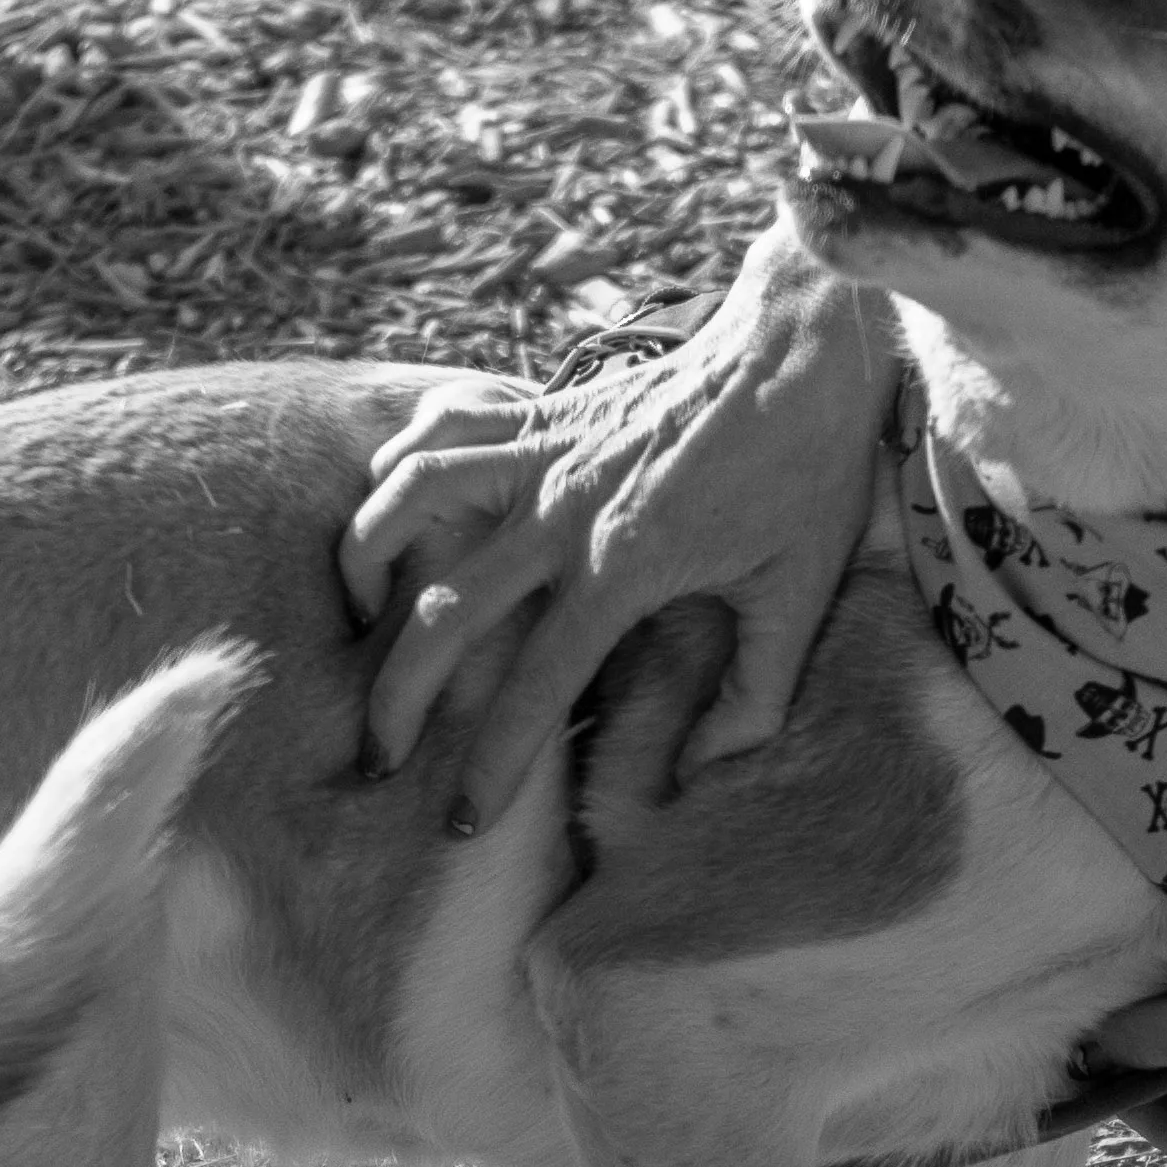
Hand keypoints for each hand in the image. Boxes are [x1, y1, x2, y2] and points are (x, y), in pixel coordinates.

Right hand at [335, 226, 899, 830]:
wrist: (801, 347)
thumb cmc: (806, 472)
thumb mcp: (800, 596)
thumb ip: (754, 696)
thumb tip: (702, 773)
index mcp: (624, 566)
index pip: (536, 684)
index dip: (493, 761)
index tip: (463, 819)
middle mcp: (562, 508)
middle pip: (443, 611)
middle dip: (398, 695)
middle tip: (382, 754)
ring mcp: (543, 449)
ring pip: (410, 497)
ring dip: (366, 560)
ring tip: (360, 620)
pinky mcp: (541, 409)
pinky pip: (440, 425)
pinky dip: (400, 462)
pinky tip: (390, 508)